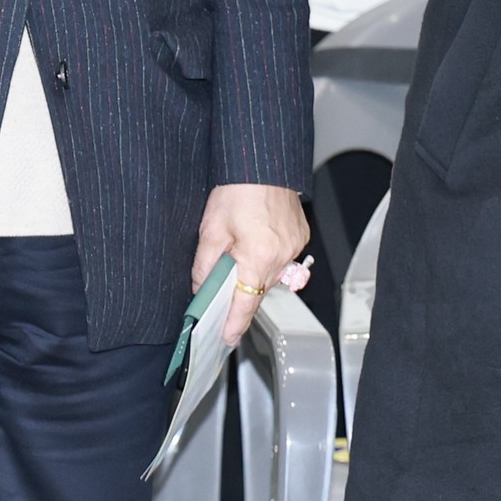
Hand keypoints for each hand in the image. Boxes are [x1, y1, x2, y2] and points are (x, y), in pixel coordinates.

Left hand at [196, 182, 311, 344]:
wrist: (261, 163)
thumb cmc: (237, 190)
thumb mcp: (211, 229)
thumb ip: (205, 264)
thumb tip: (201, 287)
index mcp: (258, 258)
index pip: (246, 304)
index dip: (235, 323)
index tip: (228, 337)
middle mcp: (281, 257)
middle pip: (258, 289)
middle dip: (241, 290)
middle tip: (223, 281)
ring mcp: (294, 247)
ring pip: (271, 274)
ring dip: (254, 270)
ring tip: (239, 247)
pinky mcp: (300, 237)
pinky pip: (282, 258)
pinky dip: (267, 255)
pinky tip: (255, 238)